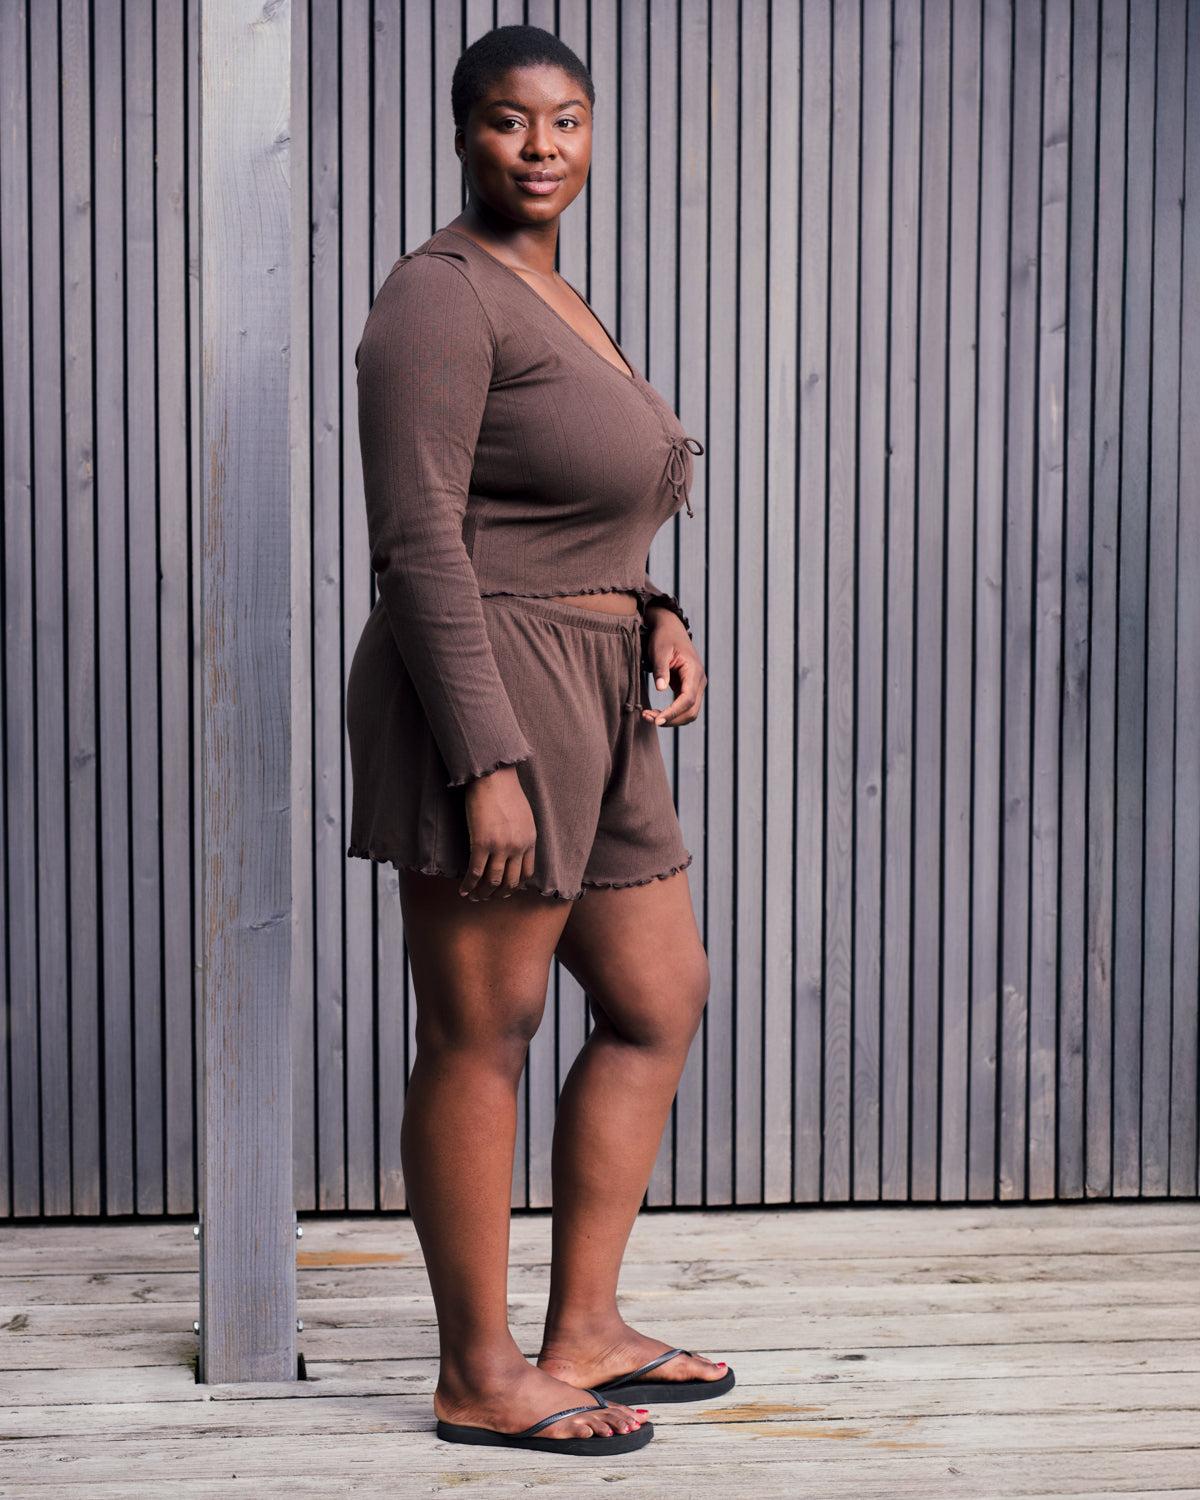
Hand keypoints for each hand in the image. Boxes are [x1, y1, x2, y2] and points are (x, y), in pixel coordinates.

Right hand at [460, 766, 536, 899]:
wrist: (492, 775)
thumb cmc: (504, 789)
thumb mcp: (523, 814)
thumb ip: (521, 832)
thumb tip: (512, 844)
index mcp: (530, 839)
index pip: (527, 873)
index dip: (515, 886)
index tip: (504, 889)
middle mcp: (518, 846)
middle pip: (511, 882)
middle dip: (498, 894)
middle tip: (487, 898)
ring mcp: (501, 846)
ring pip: (493, 881)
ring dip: (483, 894)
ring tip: (473, 897)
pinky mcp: (481, 842)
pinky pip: (475, 872)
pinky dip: (468, 885)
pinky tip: (462, 890)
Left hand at [642, 606, 706, 727]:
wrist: (670, 628)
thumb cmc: (664, 637)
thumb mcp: (659, 651)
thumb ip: (660, 670)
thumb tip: (660, 689)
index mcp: (694, 671)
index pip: (687, 699)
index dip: (673, 712)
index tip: (657, 720)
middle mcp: (699, 681)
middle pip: (691, 711)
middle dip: (671, 719)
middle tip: (648, 718)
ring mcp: (695, 686)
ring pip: (689, 712)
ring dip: (671, 719)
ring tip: (648, 716)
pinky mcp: (687, 688)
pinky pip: (683, 707)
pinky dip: (671, 714)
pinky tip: (655, 713)